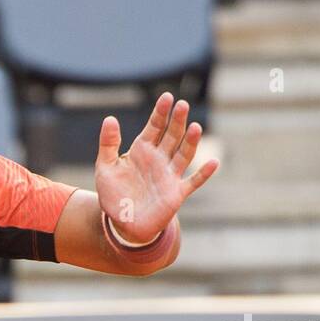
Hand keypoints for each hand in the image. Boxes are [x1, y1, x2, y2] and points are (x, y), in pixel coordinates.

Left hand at [96, 92, 218, 243]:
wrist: (122, 223)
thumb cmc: (114, 194)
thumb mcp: (106, 168)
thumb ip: (108, 144)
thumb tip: (110, 119)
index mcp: (143, 150)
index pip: (154, 127)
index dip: (160, 113)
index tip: (167, 97)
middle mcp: (159, 159)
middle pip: (172, 136)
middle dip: (177, 121)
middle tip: (182, 105)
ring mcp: (169, 175)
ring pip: (184, 154)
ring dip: (191, 142)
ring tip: (195, 127)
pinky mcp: (176, 193)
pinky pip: (193, 182)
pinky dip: (203, 174)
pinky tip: (213, 162)